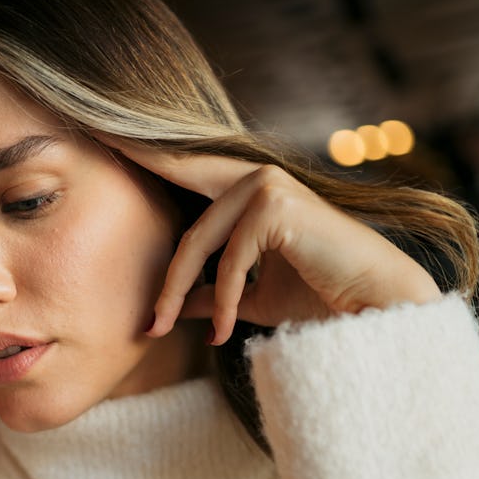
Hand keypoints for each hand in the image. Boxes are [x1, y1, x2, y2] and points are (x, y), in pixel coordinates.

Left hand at [109, 142, 440, 343]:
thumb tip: (172, 305)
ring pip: (200, 246)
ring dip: (181, 296)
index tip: (107, 143)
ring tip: (172, 335)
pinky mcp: (276, 204)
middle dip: (163, 280)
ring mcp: (266, 184)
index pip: (186, 177)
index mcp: (247, 187)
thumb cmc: (318, 298)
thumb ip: (212, 292)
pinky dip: (227, 302)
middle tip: (142, 323)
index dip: (147, 160)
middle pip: (188, 231)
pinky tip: (226, 333)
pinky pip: (230, 262)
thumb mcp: (250, 297)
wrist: (371, 306)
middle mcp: (254, 176)